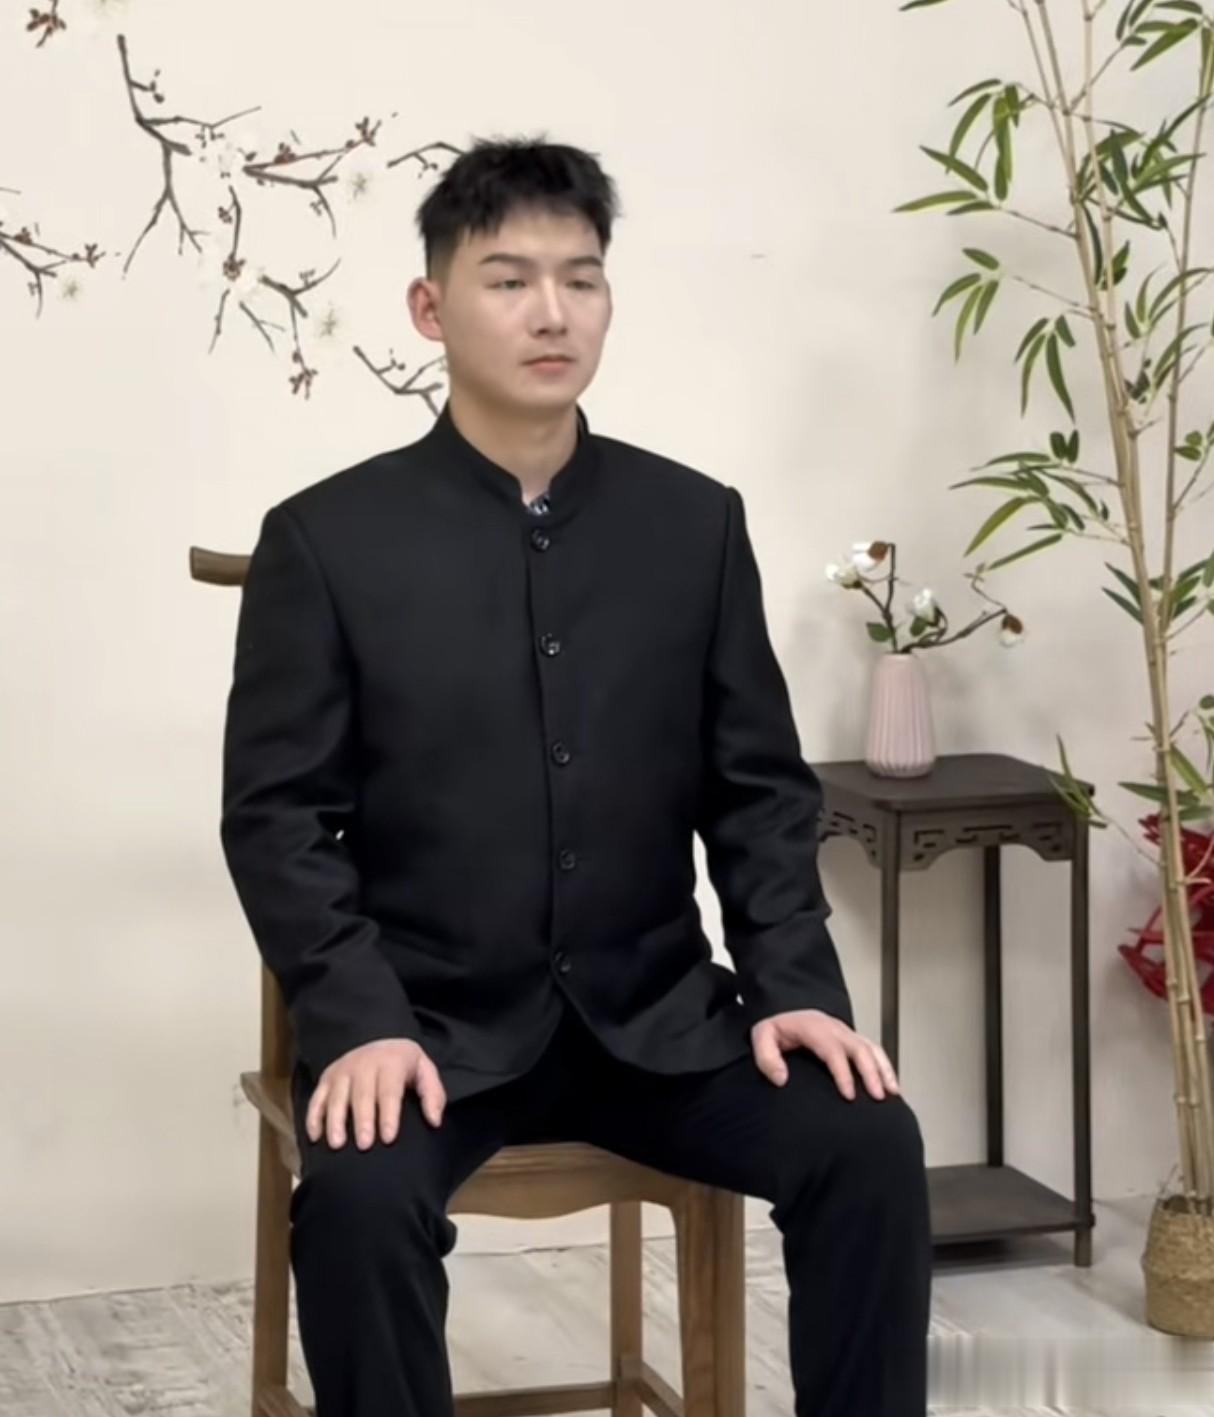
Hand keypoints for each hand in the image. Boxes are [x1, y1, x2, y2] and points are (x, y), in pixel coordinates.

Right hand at [305, 1037, 446, 1148]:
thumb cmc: (404, 1065)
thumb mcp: (425, 1071)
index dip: (389, 1114)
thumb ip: (433, 1095)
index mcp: (390, 1062)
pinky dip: (313, 1117)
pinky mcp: (326, 1078)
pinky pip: (317, 1098)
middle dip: (363, 1120)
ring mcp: (342, 1070)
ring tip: (337, 1145)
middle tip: (364, 1145)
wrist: (379, 1042)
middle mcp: (363, 1064)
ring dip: (335, 1121)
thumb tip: (434, 1121)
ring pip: (336, 1097)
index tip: (389, 1138)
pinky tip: (315, 1137)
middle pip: (362, 1095)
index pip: (389, 1090)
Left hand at [751, 1009, 900, 1101]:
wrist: (786, 1014)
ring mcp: (846, 1032)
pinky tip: (893, 1085)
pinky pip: (874, 1049)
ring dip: (884, 1069)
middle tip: (878, 1097)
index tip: (849, 1096)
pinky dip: (886, 1066)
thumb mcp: (762, 1038)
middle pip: (859, 1048)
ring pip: (871, 1048)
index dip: (843, 1073)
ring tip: (893, 1092)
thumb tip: (781, 1078)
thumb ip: (767, 1058)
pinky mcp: (852, 1038)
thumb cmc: (777, 1029)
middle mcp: (834, 1028)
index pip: (833, 1050)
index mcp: (814, 1028)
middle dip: (871, 1073)